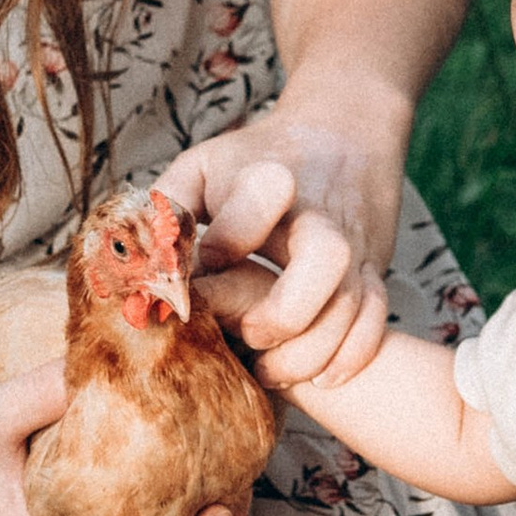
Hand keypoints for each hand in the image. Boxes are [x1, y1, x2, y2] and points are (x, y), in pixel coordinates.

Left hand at [163, 74, 404, 396]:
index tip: (206, 261)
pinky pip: (378, 319)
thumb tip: (137, 265)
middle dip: (283, 312)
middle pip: (325, 259)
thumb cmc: (255, 162)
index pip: (260, 202)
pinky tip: (320, 379)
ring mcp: (353, 243)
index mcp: (271, 179)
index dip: (229, 239)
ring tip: (267, 371)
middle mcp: (320, 213)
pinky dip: (352, 355)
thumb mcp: (202, 167)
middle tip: (246, 333)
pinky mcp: (373, 268)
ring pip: (352, 304)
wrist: (342, 136)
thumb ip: (166, 210)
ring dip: (309, 352)